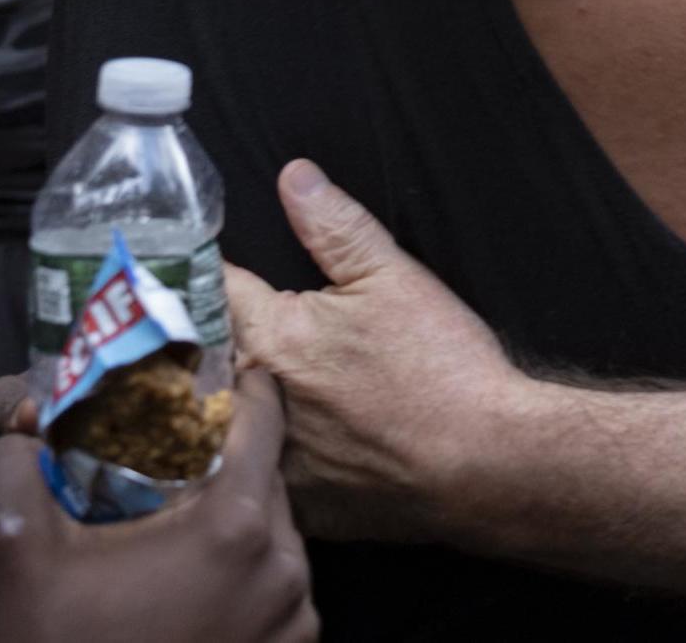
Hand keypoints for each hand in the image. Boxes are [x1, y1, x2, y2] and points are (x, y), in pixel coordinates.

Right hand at [0, 369, 314, 642]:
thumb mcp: (18, 553)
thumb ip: (15, 469)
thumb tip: (24, 429)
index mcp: (233, 527)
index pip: (264, 422)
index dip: (243, 388)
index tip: (224, 371)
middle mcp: (283, 568)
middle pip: (268, 481)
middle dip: (228, 461)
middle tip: (182, 452)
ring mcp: (294, 620)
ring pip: (276, 538)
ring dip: (236, 522)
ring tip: (180, 524)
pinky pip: (278, 591)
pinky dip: (247, 576)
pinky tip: (194, 584)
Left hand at [227, 160, 525, 541]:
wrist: (486, 461)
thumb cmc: (442, 367)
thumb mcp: (393, 277)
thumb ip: (335, 225)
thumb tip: (294, 177)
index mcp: (269, 339)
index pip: (207, 290)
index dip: (203, 271)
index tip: (199, 264)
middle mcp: (255, 406)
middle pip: (208, 362)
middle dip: (215, 340)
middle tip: (234, 328)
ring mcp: (271, 464)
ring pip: (233, 424)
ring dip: (239, 404)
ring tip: (280, 392)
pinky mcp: (296, 507)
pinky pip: (268, 476)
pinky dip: (278, 458)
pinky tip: (313, 445)